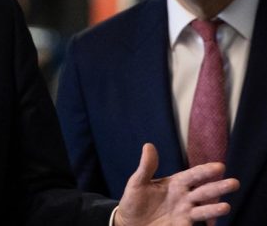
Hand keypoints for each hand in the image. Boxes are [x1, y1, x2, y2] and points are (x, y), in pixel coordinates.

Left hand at [114, 143, 238, 225]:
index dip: (205, 171)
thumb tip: (148, 145)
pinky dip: (206, 222)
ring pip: (203, 209)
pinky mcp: (182, 225)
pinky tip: (212, 223)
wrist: (129, 223)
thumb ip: (146, 167)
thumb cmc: (134, 201)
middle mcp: (184, 197)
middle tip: (234, 183)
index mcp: (175, 183)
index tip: (219, 167)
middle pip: (204, 191)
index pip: (193, 175)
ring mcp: (185, 212)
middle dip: (218, 187)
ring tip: (225, 207)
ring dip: (215, 208)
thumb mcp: (137, 183)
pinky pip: (195, 224)